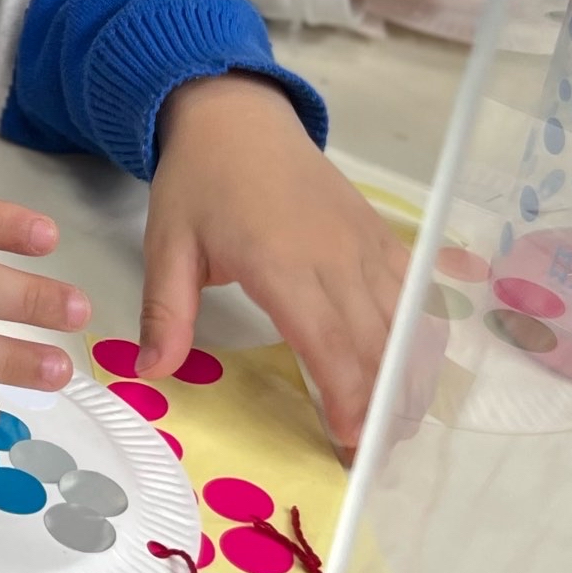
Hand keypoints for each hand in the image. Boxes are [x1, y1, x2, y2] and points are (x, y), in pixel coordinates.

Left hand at [144, 76, 407, 449]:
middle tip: (375, 457)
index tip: (349, 441)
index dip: (345, 396)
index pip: (327, 342)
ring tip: (397, 427)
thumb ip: (164, 311)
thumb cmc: (198, 182)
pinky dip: (420, 334)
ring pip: (405, 322)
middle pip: (376, 343)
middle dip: (381, 404)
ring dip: (407, 376)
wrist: (237, 115)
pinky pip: (414, 292)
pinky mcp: (381, 234)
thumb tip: (151, 372)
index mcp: (281, 262)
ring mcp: (366, 243)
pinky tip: (415, 370)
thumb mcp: (167, 244)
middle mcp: (336, 255)